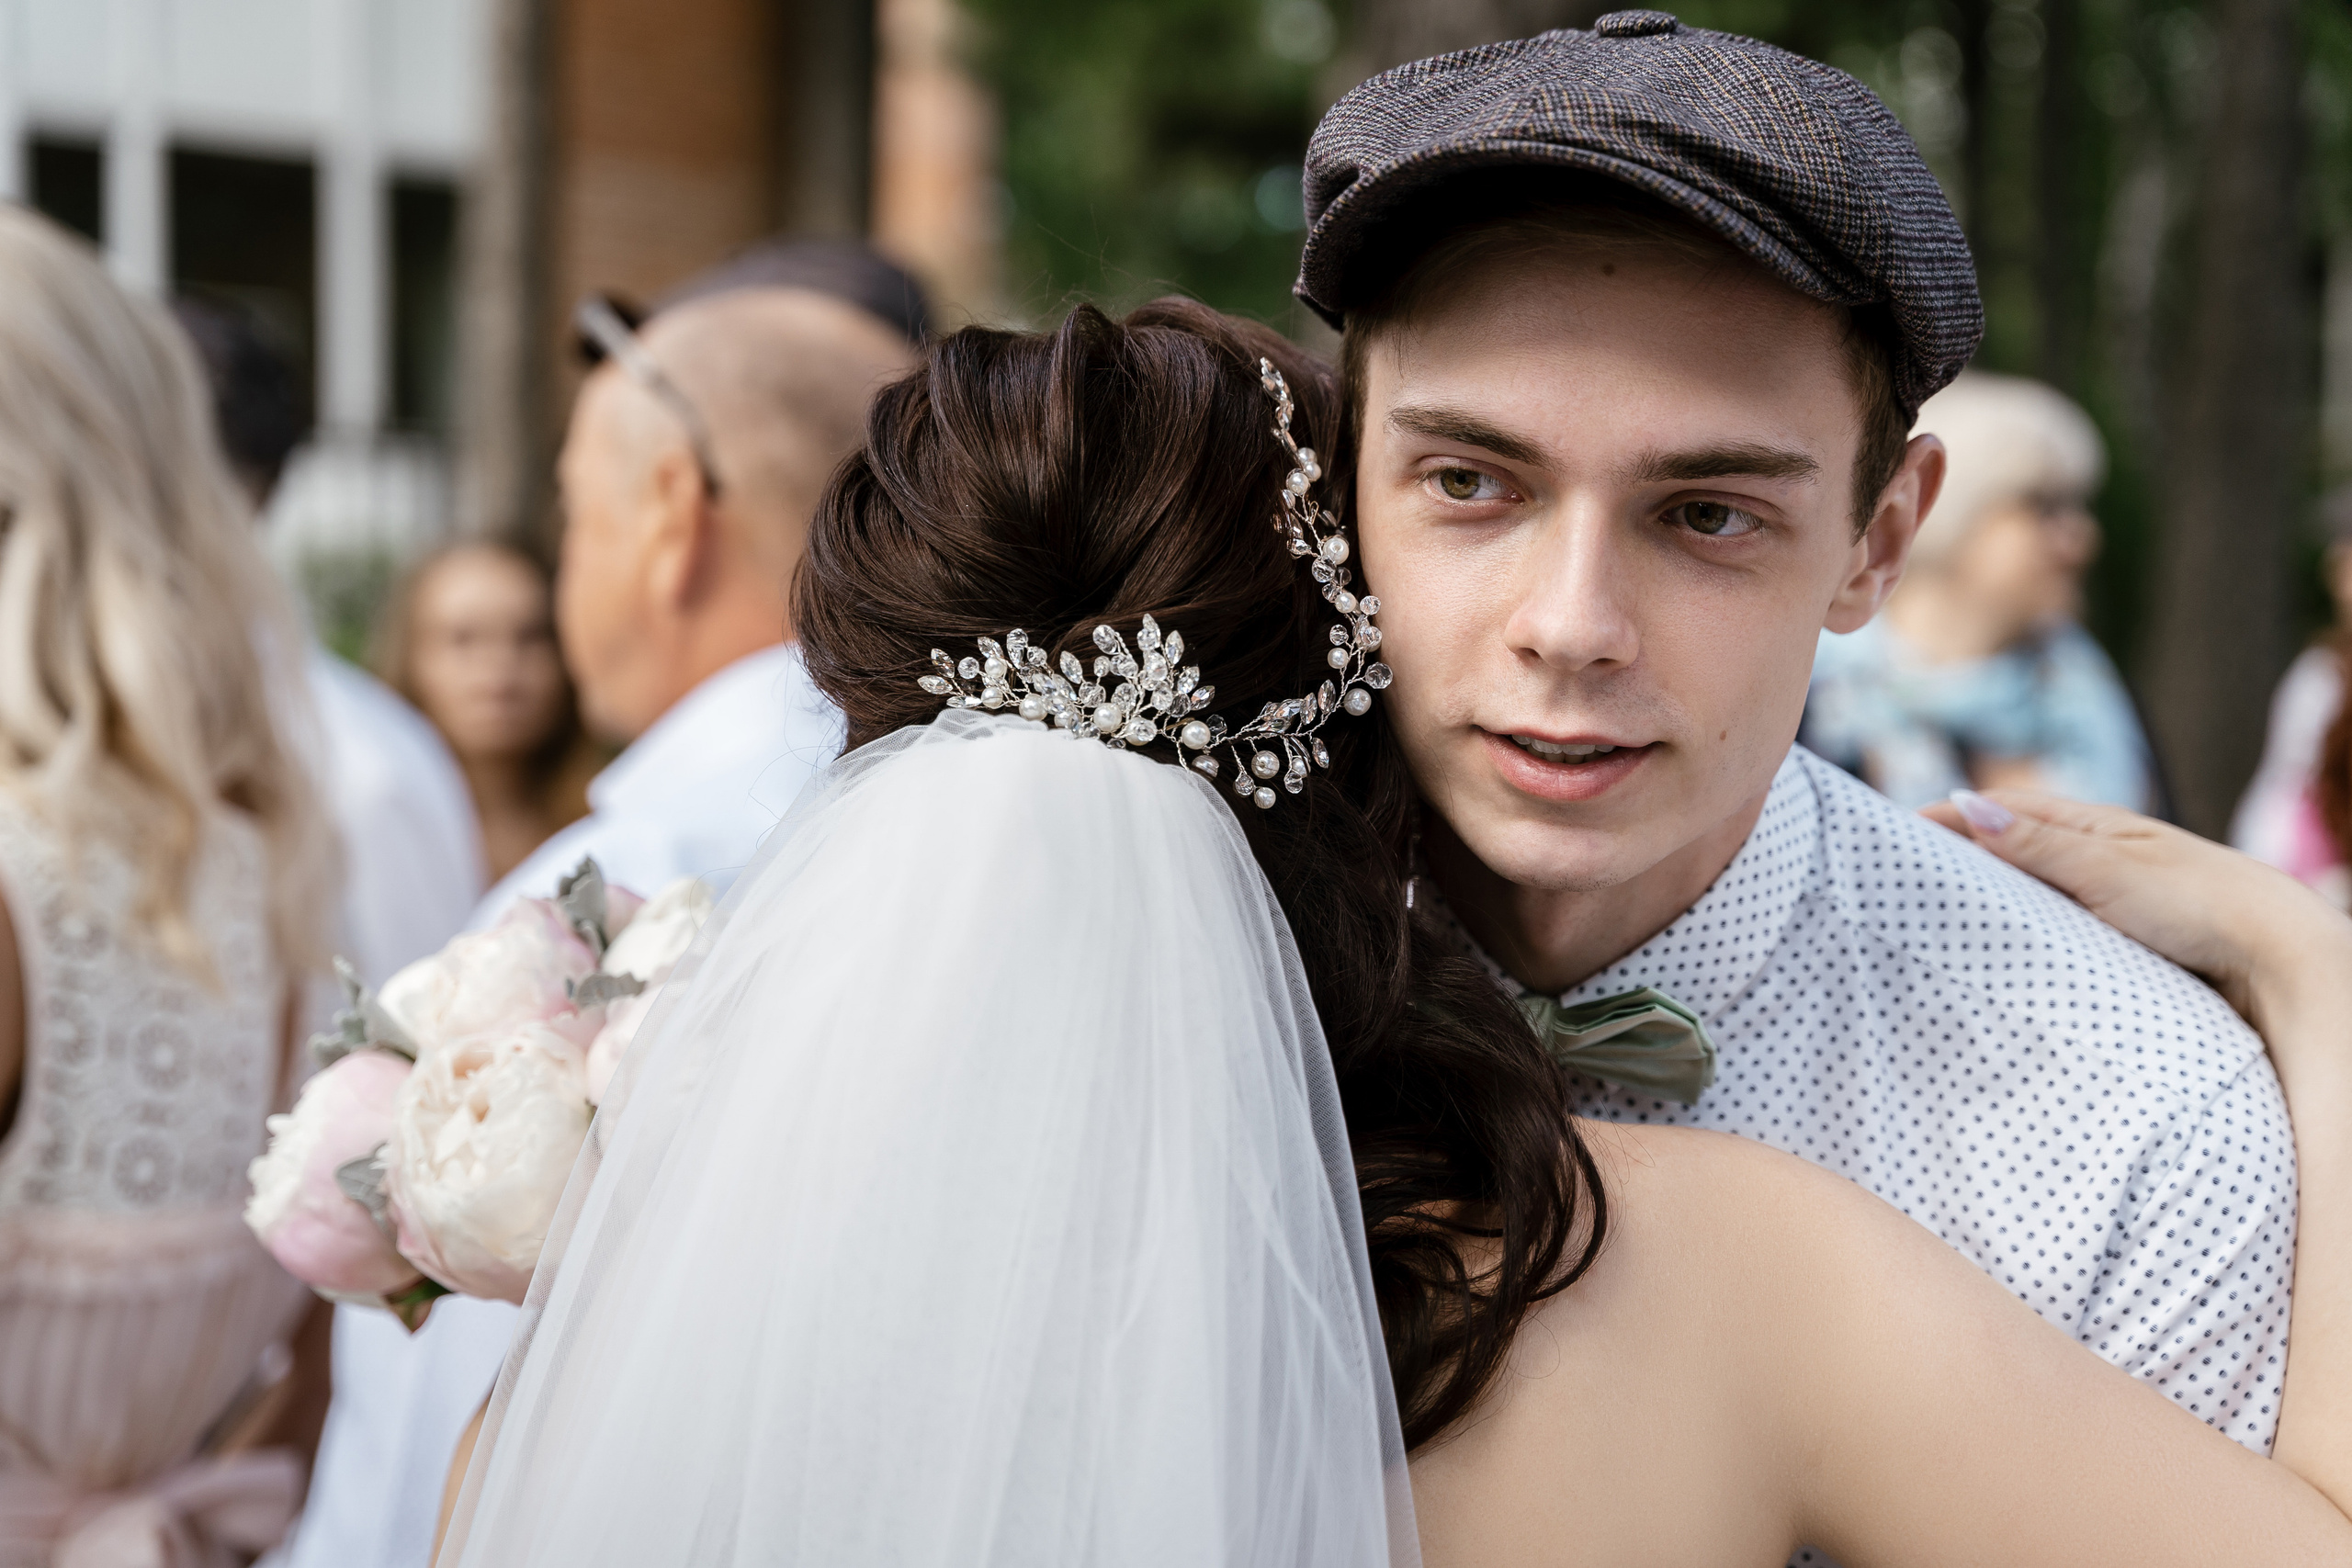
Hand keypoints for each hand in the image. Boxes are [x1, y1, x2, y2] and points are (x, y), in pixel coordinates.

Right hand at [1925, 790, 2351, 1041]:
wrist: (2282, 960)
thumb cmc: (2203, 905)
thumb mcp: (2109, 870)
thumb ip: (2037, 843)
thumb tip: (1964, 804)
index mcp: (2097, 827)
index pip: (2003, 810)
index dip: (1947, 817)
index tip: (1891, 832)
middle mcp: (2103, 859)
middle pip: (2014, 849)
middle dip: (1959, 855)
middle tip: (1897, 876)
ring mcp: (2115, 901)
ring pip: (2034, 892)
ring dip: (1988, 898)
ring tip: (1934, 918)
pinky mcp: (2126, 943)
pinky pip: (2057, 930)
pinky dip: (2021, 932)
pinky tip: (2002, 955)